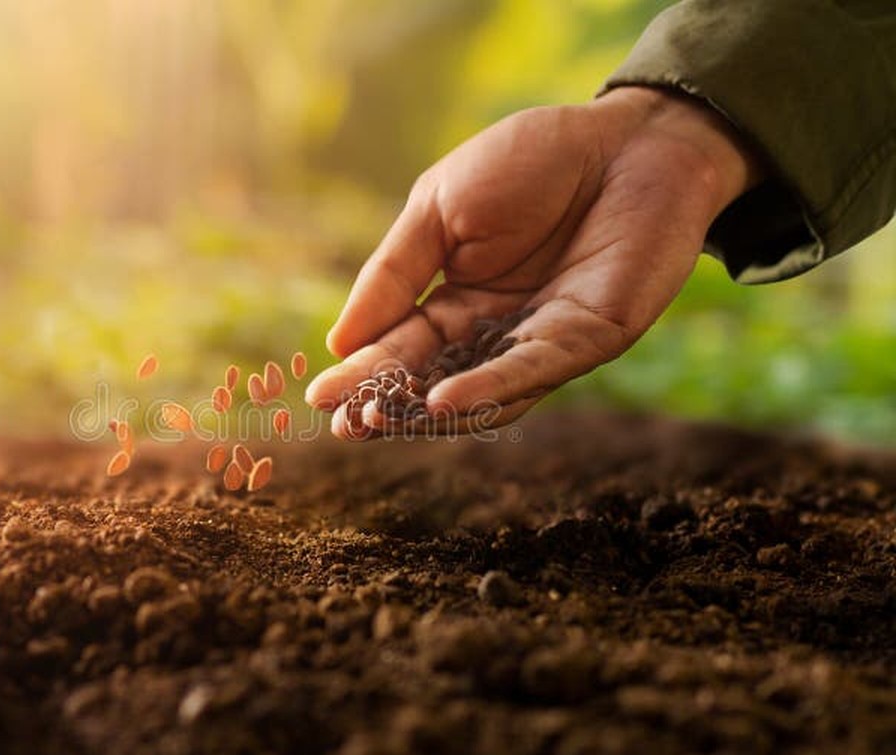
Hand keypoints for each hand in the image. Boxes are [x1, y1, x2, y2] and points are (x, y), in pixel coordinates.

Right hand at [305, 87, 761, 437]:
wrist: (626, 138)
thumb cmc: (531, 161)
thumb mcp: (438, 208)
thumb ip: (393, 272)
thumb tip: (338, 341)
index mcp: (455, 297)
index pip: (399, 345)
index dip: (360, 370)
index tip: (318, 395)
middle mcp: (495, 330)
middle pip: (430, 378)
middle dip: (384, 402)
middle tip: (340, 425)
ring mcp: (540, 340)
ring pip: (477, 392)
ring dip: (425, 413)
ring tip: (375, 422)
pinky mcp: (587, 339)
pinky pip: (530, 371)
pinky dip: (486, 388)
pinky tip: (440, 402)